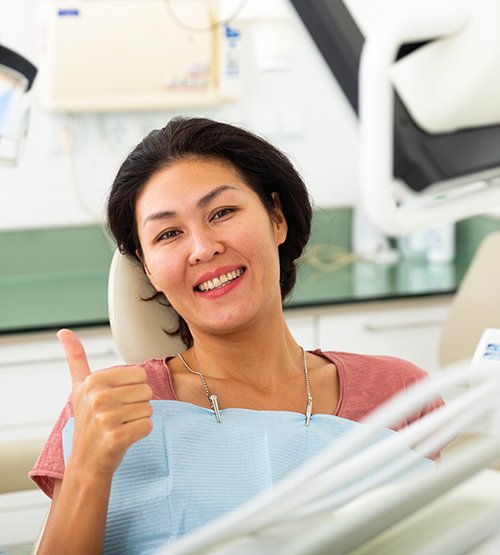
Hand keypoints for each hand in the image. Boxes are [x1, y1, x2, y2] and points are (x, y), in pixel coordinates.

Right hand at [58, 329, 152, 477]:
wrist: (86, 463)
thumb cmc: (89, 422)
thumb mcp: (79, 388)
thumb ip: (76, 358)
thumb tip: (63, 330)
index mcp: (92, 382)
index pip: (140, 374)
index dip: (133, 389)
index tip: (114, 400)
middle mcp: (97, 398)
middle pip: (146, 390)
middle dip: (137, 404)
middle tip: (118, 417)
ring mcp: (105, 419)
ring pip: (149, 408)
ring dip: (139, 420)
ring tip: (120, 427)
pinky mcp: (115, 438)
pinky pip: (148, 426)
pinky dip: (141, 433)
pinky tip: (124, 439)